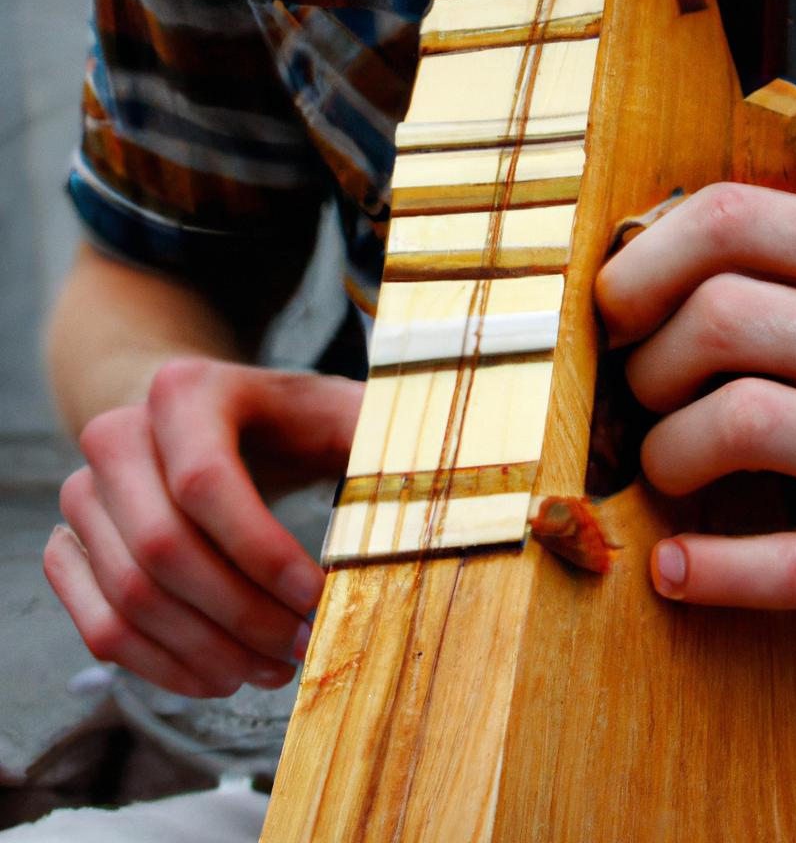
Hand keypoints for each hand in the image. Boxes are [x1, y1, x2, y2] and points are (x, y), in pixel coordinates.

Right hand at [44, 359, 363, 695]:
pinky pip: (99, 624)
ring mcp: (84, 494)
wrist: (203, 419)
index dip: (262, 554)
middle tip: (303, 646)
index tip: (320, 596)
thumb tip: (455, 484)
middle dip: (241, 615)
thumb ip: (386, 440)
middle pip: (163, 552)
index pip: (206, 485)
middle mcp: (117, 436)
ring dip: (207, 651)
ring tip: (274, 667)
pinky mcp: (72, 545)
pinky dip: (161, 665)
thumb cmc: (286, 420)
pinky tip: (222, 673)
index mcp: (185, 390)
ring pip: (130, 598)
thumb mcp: (342, 411)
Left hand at [596, 182, 795, 659]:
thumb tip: (624, 270)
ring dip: (666, 452)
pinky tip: (673, 567)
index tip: (617, 311)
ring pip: (743, 420)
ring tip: (666, 466)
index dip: (643, 264)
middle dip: (648, 365)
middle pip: (724, 317)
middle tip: (645, 397)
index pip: (735, 217)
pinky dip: (707, 570)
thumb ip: (767, 276)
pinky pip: (788, 564)